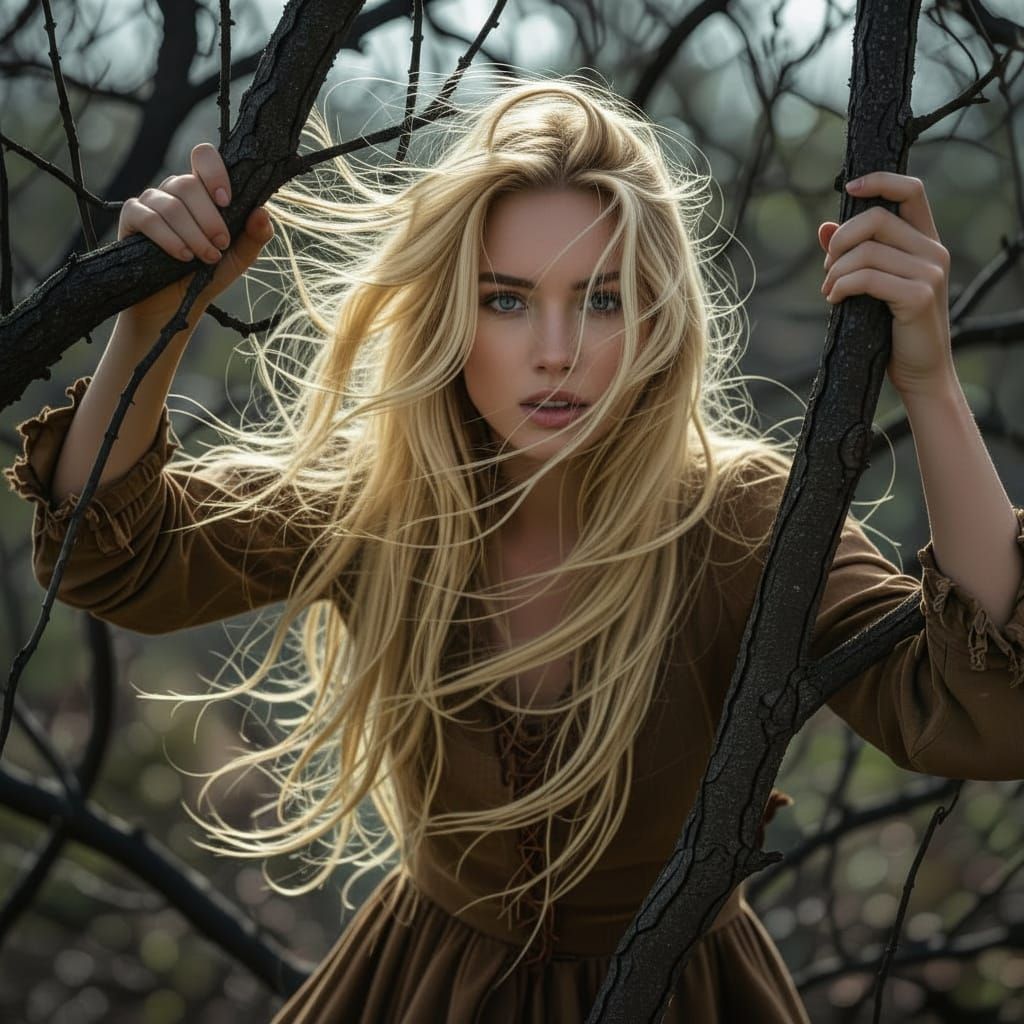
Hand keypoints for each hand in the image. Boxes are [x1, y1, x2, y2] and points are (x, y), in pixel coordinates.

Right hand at [117, 142, 273, 328]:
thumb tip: (262, 212)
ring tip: (206, 257)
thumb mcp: (239, 257)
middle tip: (221, 244)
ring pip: (171, 204)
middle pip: (189, 184)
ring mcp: (151, 202)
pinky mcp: (132, 219)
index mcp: (202, 191)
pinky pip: (148, 218)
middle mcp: (175, 190)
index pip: (204, 157)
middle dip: (210, 218)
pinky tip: (183, 256)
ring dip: (193, 234)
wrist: (177, 305)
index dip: (214, 172)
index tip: (226, 201)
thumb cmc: (208, 274)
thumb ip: (255, 236)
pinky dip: (169, 238)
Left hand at [818, 172, 955, 397]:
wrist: (920, 371)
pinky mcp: (919, 295)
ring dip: (835, 271)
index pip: (911, 190)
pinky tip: (833, 300)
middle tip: (827, 268)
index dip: (879, 181)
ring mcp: (929, 272)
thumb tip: (824, 227)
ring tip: (829, 291)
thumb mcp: (874, 286)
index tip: (849, 188)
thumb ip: (854, 254)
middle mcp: (933, 251)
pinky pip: (866, 278)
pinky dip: (840, 287)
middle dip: (840, 241)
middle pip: (876, 219)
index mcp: (926, 241)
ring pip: (866, 251)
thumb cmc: (893, 328)